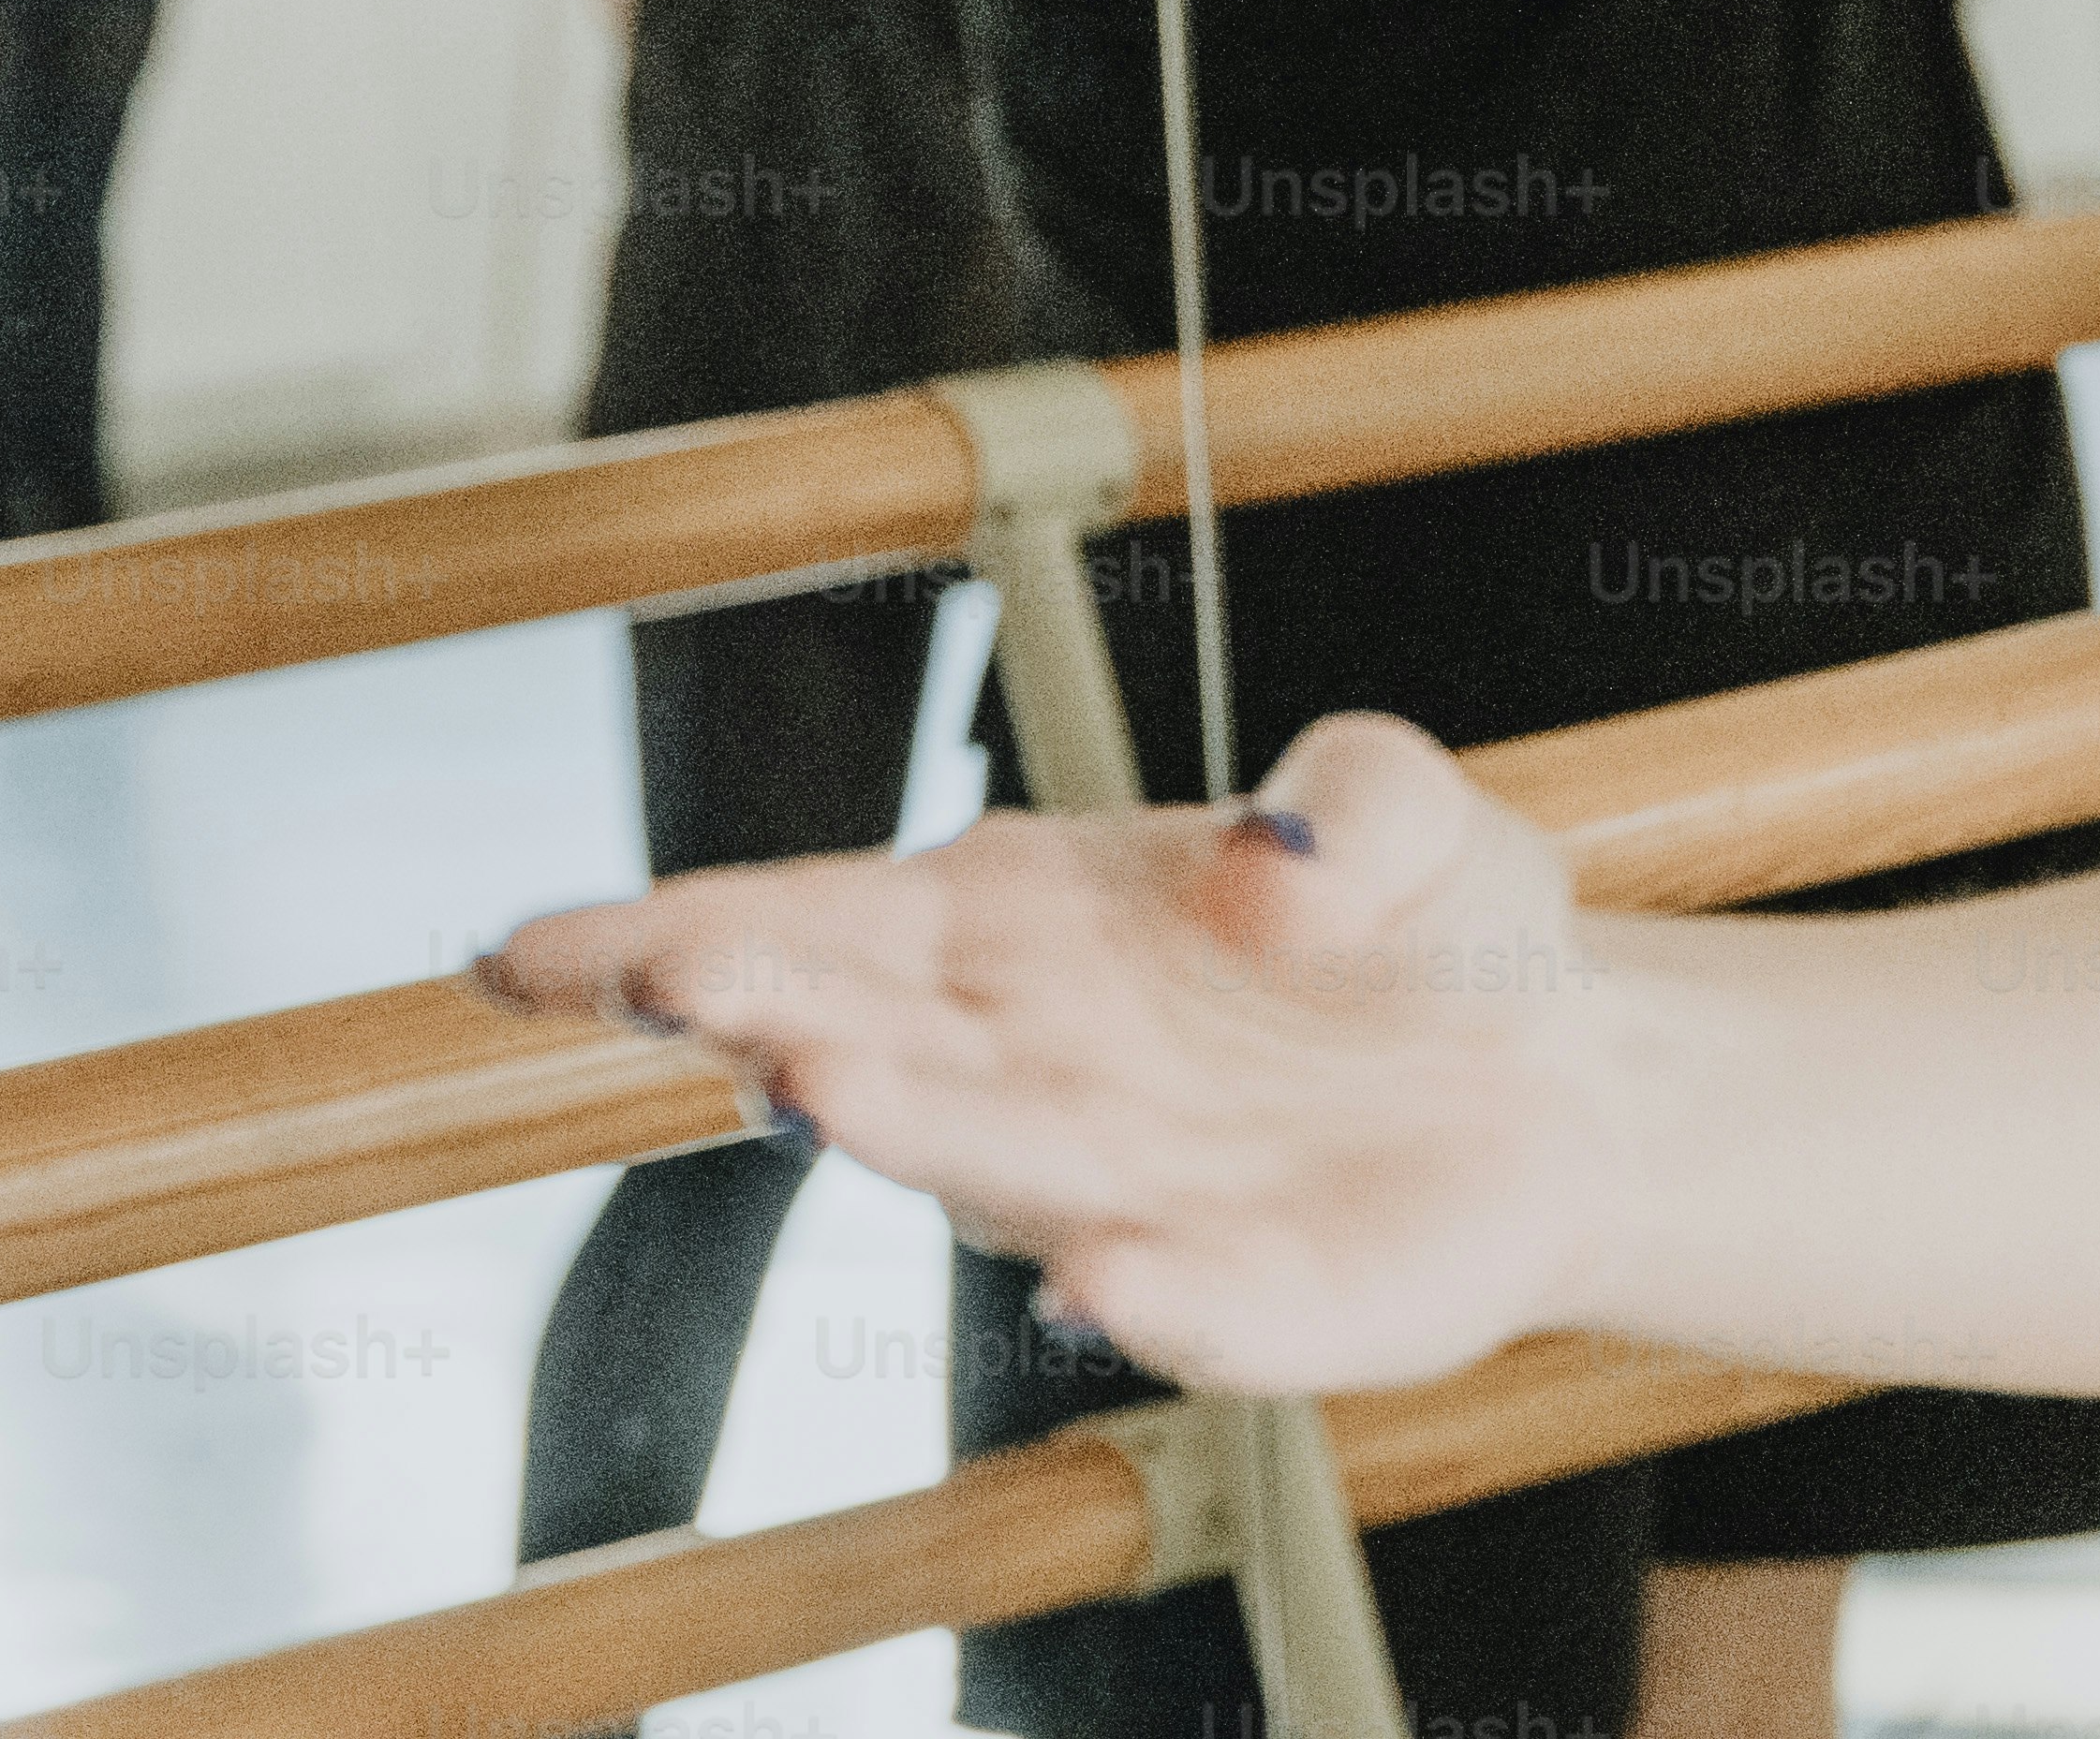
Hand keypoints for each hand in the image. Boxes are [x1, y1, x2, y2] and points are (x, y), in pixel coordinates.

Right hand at [484, 717, 1621, 1395]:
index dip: (661, 936)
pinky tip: (1107, 1278)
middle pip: (862, 1037)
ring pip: (991, 1168)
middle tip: (677, 979)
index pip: (804, 921)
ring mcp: (1123, 1192)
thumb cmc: (1429, 932)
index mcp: (1014, 928)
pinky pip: (1188, 1308)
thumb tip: (1265, 860)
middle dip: (762, 1006)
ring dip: (908, 1129)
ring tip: (824, 1077)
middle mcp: (1028, 1068)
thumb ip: (1345, 791)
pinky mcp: (1248, 1302)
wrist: (1571, 1078)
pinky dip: (1148, 1301)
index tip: (527, 952)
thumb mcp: (1399, 797)